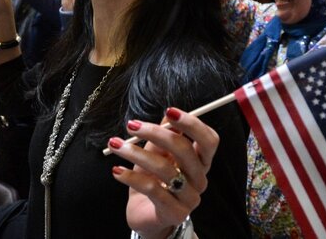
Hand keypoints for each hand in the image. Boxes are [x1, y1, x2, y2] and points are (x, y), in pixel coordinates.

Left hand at [108, 108, 218, 238]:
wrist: (144, 215)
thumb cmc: (152, 179)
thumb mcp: (156, 153)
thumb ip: (164, 135)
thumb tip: (167, 115)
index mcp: (200, 161)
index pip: (209, 140)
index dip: (192, 124)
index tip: (169, 111)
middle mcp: (199, 179)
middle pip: (185, 150)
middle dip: (156, 133)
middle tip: (132, 125)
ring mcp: (189, 198)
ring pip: (164, 168)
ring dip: (135, 153)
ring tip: (116, 145)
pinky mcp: (174, 212)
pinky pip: (151, 189)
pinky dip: (131, 176)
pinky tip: (117, 170)